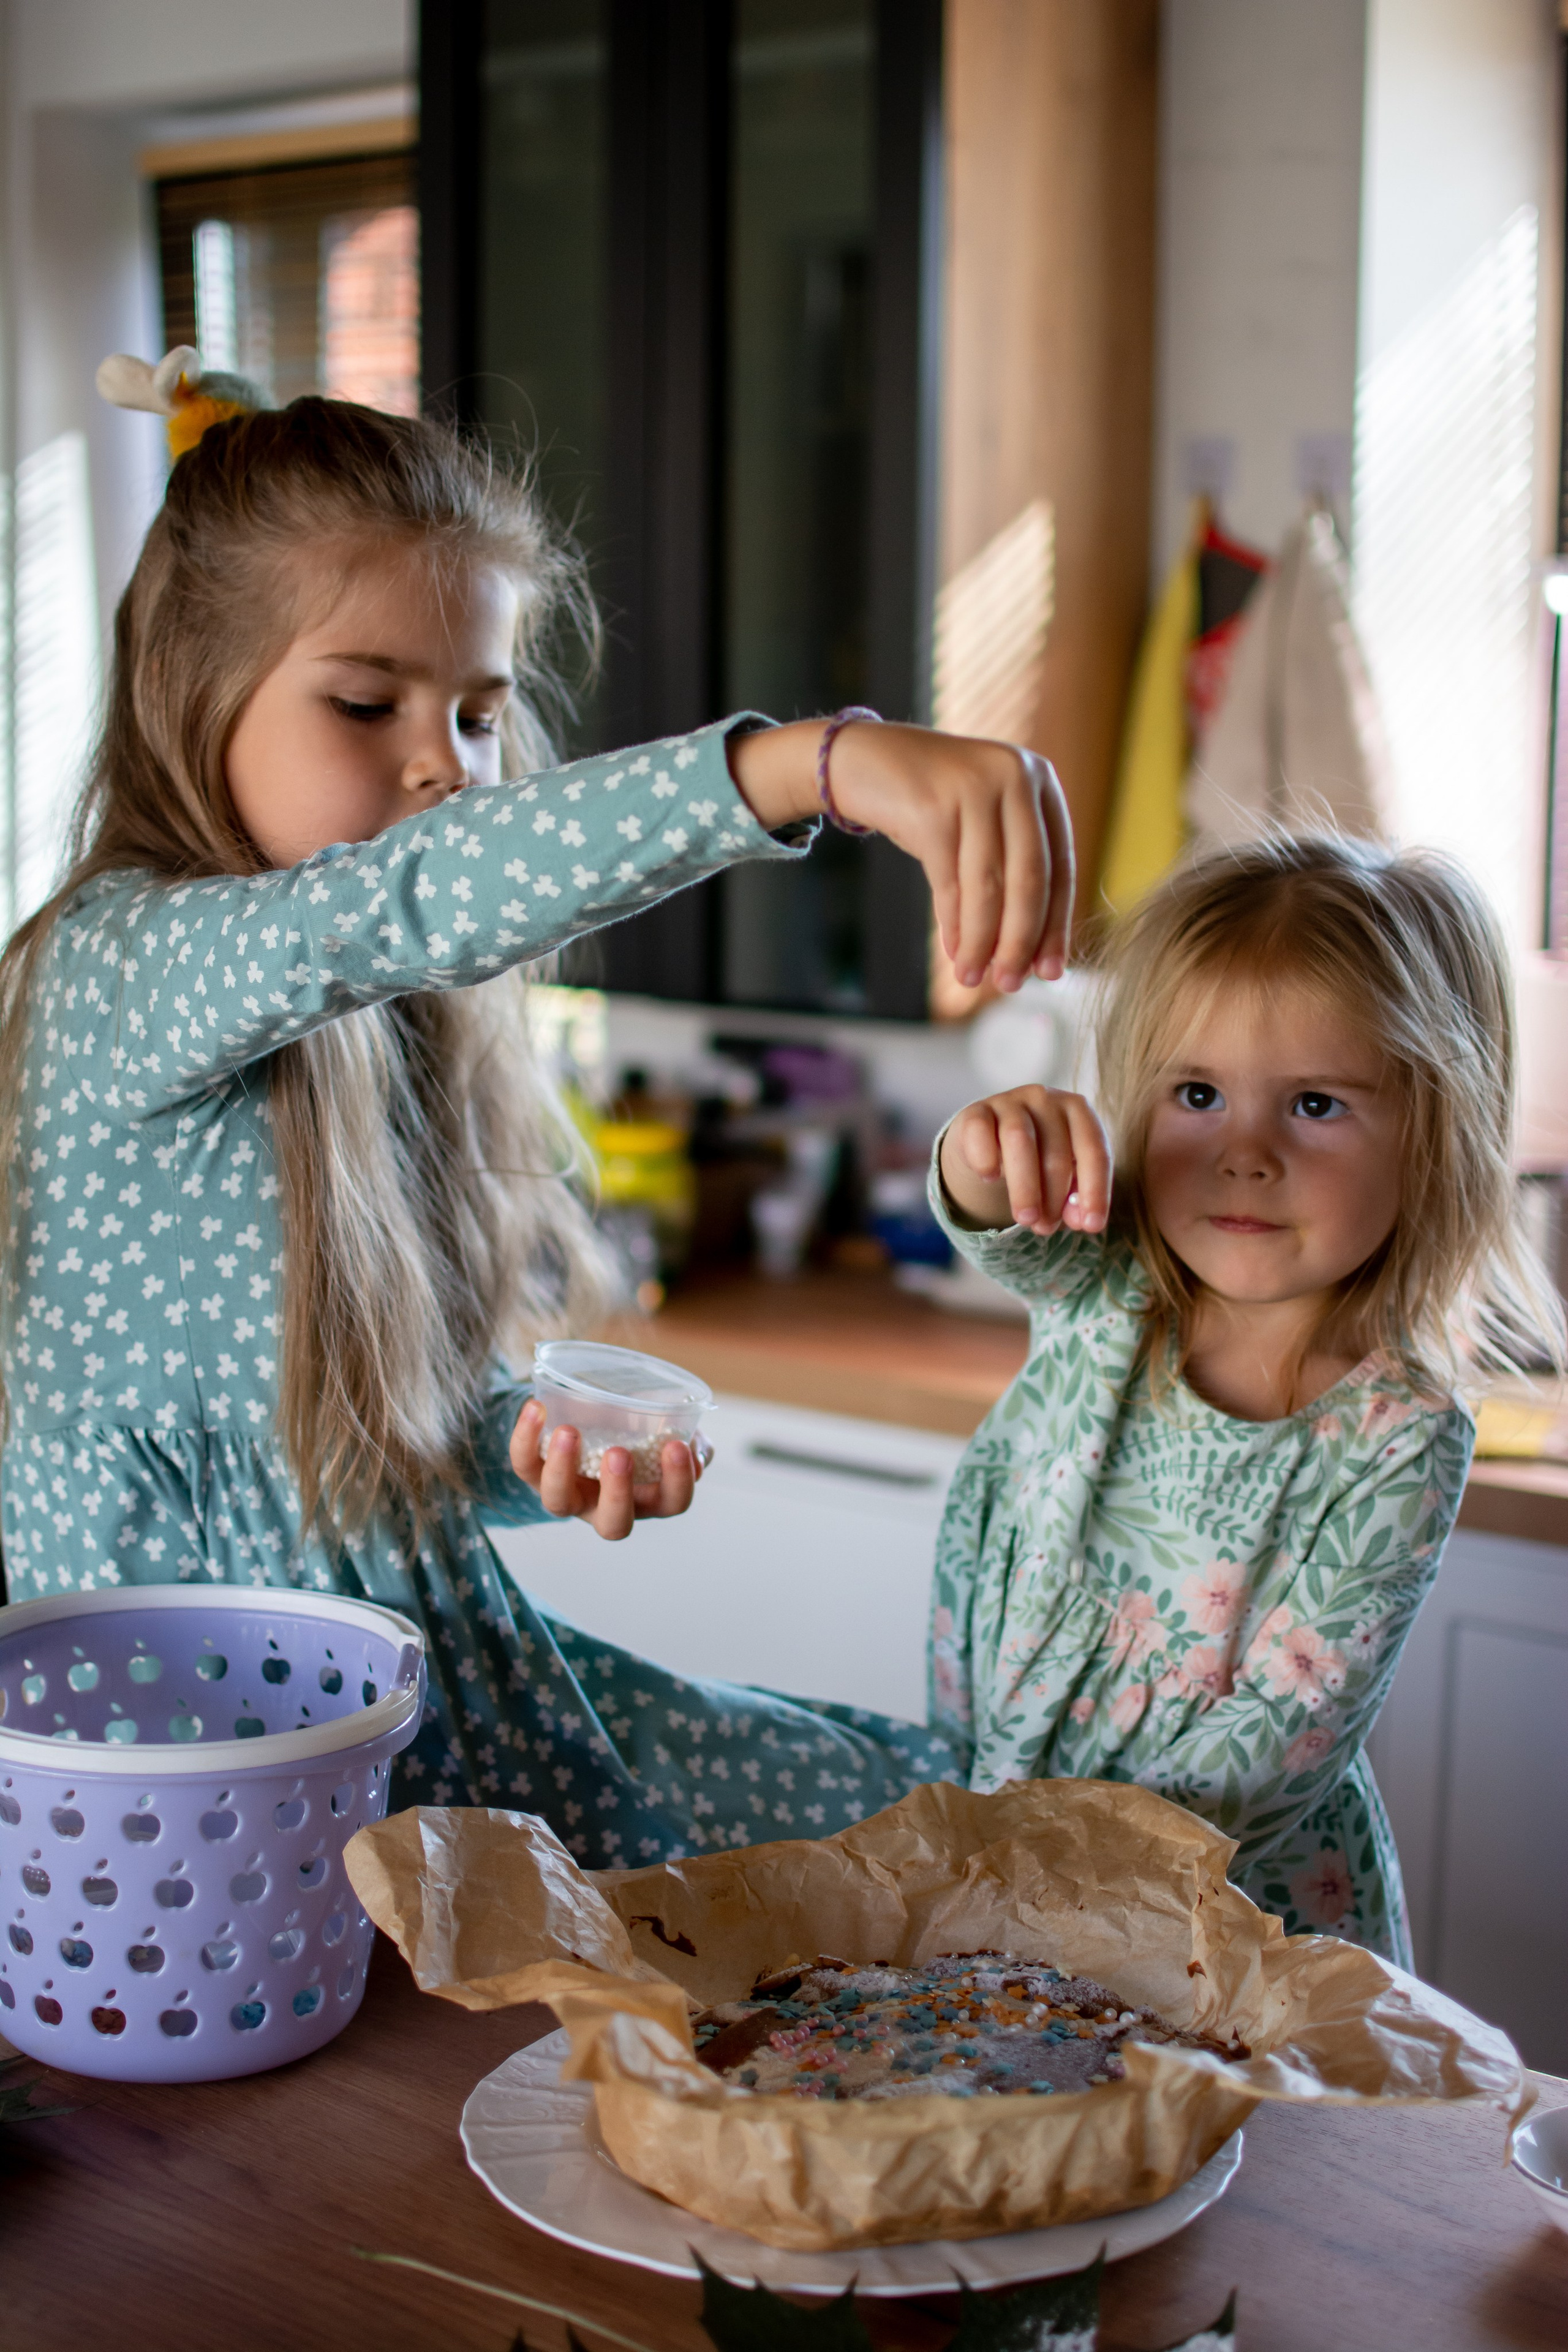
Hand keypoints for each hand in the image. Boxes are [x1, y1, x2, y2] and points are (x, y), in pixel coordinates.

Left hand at [508, 1398, 707, 1541]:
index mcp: (649, 1497)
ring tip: (569, 1431)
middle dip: (617, 1492)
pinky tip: (536, 1407)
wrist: (592, 1407)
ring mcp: (569, 1494)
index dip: (677, 1481)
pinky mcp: (534, 1474)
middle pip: (613, 1523)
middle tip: (620, 1454)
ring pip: (558, 1502)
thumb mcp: (671, 1428)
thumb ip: (691, 1439)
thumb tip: (693, 1450)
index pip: (671, 1503)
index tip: (676, 1446)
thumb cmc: (639, 1425)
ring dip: (562, 1468)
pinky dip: (525, 1438)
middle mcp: (606, 1506)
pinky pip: (523, 1465)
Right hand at [727, 719, 1073, 991]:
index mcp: (1039, 779)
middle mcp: (1014, 776)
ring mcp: (972, 788)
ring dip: (981, 942)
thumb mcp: (984, 820)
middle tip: (1011, 983)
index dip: (1056, 924)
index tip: (1050, 971)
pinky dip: (953, 925)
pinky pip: (949, 884)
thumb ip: (1012, 866)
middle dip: (1021, 941)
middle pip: (1029, 878)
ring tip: (973, 977)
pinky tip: (955, 952)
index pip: (1060, 865)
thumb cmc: (931, 800)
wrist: (863, 759)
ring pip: (987, 887)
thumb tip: (1030, 951)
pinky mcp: (933, 808)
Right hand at [939, 1086, 1111, 1236]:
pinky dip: (987, 1158)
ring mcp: (1009, 1101)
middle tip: (1046, 1228)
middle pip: (1056, 1152)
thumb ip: (1074, 1198)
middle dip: (1054, 1198)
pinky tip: (991, 1178)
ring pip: (1020, 1141)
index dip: (1095, 1191)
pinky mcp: (976, 1111)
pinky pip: (981, 1132)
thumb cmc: (1036, 1159)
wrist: (988, 1140)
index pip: (1094, 1150)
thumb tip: (1079, 1221)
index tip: (1091, 1227)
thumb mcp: (1062, 1177)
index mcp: (1078, 1111)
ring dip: (1025, 1187)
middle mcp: (1046, 1099)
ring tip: (1026, 1219)